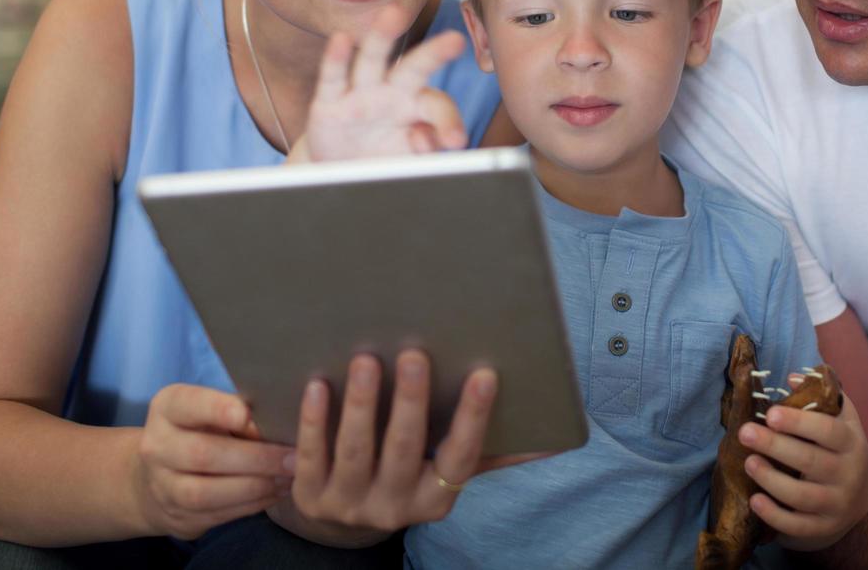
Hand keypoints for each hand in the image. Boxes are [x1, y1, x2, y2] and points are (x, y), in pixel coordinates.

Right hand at [130, 384, 293, 539]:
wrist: (161, 475)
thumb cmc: (203, 429)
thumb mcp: (212, 409)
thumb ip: (238, 410)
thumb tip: (277, 421)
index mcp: (167, 408)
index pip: (188, 404)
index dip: (217, 410)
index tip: (248, 414)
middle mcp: (157, 446)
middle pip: (203, 454)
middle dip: (254, 457)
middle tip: (293, 458)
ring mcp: (162, 486)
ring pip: (206, 492)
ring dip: (254, 486)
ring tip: (288, 479)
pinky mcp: (177, 516)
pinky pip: (215, 514)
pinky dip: (250, 504)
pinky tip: (275, 493)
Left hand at [283, 350, 500, 534]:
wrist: (346, 513)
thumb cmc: (412, 472)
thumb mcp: (449, 470)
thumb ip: (496, 453)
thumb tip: (558, 439)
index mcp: (437, 498)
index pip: (462, 458)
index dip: (473, 418)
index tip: (486, 373)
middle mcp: (395, 507)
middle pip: (405, 451)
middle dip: (410, 403)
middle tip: (415, 354)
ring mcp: (349, 503)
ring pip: (356, 451)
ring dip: (361, 405)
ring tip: (366, 359)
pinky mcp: (309, 496)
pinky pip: (311, 456)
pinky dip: (314, 421)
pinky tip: (319, 385)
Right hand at [303, 2, 468, 161]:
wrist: (340, 169)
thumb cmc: (383, 158)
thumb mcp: (406, 160)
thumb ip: (421, 148)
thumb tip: (426, 139)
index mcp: (417, 107)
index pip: (437, 106)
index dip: (448, 121)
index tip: (456, 141)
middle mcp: (391, 94)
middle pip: (413, 70)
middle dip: (433, 55)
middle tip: (455, 41)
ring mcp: (359, 94)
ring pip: (371, 61)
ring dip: (382, 37)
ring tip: (393, 14)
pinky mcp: (328, 103)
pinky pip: (332, 77)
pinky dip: (336, 58)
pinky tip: (341, 38)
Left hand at [737, 390, 867, 549]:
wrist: (860, 494)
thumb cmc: (840, 446)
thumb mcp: (840, 418)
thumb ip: (821, 394)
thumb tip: (794, 378)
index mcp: (851, 442)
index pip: (828, 431)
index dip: (799, 422)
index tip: (770, 414)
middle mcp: (849, 475)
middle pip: (811, 461)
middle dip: (775, 446)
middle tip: (745, 433)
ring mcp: (837, 504)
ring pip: (803, 496)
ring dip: (772, 480)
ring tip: (748, 462)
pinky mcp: (824, 528)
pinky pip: (798, 526)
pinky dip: (775, 516)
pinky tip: (755, 500)